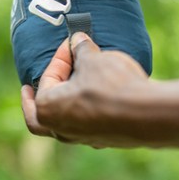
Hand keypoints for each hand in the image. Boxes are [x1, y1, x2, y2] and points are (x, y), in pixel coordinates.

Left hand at [21, 32, 158, 147]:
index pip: (47, 79)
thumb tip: (78, 40)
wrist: (148, 115)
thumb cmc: (112, 86)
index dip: (60, 56)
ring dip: (64, 104)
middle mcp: (61, 129)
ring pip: (63, 123)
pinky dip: (84, 112)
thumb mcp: (93, 60)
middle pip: (40, 116)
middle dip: (37, 99)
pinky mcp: (105, 140)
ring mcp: (84, 138)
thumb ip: (81, 49)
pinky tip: (95, 100)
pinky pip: (86, 125)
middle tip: (30, 89)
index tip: (72, 43)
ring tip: (71, 87)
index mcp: (48, 109)